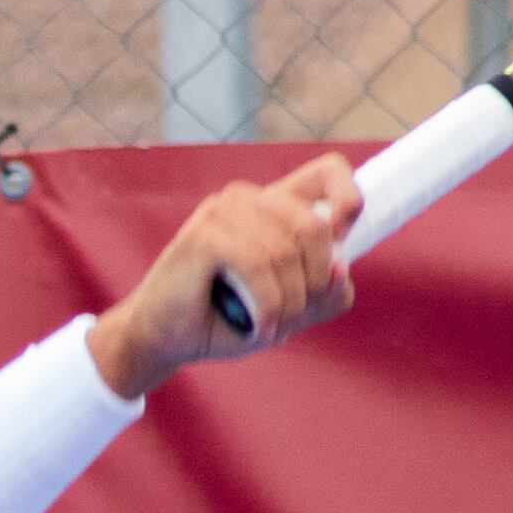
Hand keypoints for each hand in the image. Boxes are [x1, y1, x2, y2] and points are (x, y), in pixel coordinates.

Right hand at [87, 156, 360, 394]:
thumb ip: (327, 292)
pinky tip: (256, 326)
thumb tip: (340, 270)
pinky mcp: (204, 234)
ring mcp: (223, 212)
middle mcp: (249, 199)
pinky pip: (258, 266)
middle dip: (314, 284)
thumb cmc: (226, 319)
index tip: (343, 237)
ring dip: (287, 304)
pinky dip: (266, 306)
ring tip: (269, 327)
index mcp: (273, 206)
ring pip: (286, 253)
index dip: (348, 198)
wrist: (164, 340)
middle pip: (315, 228)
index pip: (329, 172)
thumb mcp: (291, 310)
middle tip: (292, 317)